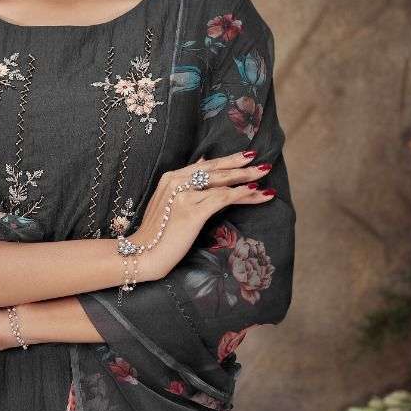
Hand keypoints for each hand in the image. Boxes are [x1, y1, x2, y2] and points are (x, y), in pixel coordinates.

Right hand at [131, 149, 275, 279]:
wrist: (144, 253)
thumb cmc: (158, 232)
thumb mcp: (168, 202)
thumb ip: (185, 186)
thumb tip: (203, 164)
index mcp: (172, 177)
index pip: (206, 166)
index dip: (227, 161)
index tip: (246, 158)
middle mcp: (177, 181)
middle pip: (216, 170)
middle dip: (242, 167)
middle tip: (263, 165)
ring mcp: (183, 196)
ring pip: (222, 183)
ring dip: (247, 183)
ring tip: (266, 184)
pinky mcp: (191, 212)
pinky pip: (221, 199)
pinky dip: (240, 194)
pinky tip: (254, 193)